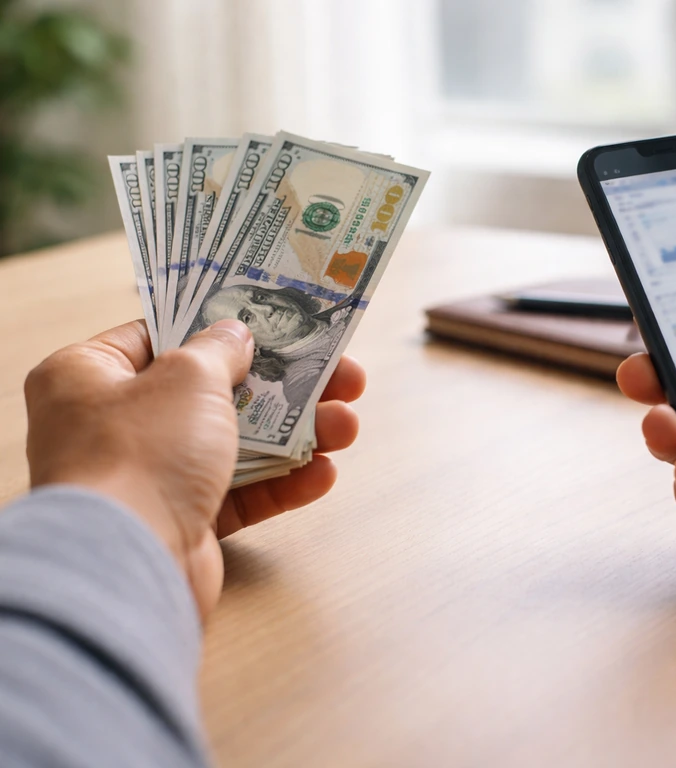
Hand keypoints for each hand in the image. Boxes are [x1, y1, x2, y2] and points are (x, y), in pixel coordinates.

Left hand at [24, 319, 364, 617]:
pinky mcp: (179, 522)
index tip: (271, 324)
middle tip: (337, 378)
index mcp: (87, 376)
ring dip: (294, 435)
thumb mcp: (187, 377)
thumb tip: (234, 335)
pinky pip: (237, 494)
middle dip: (280, 387)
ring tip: (346, 425)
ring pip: (233, 445)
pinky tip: (324, 473)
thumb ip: (217, 349)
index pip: (158, 337)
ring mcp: (146, 478)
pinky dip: (279, 484)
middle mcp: (110, 425)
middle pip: (212, 393)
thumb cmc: (141, 453)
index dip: (218, 328)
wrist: (126, 562)